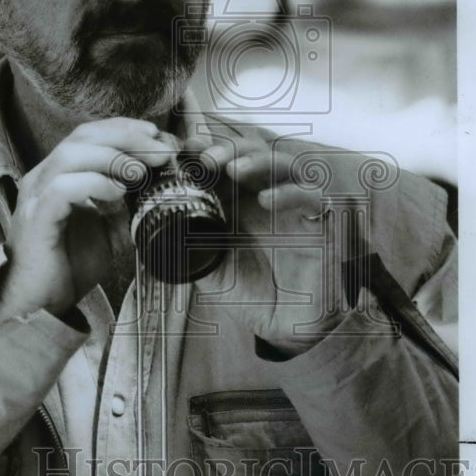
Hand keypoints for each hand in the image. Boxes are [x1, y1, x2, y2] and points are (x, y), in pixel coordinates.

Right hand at [0, 118, 172, 320]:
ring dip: (113, 157)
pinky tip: (118, 193)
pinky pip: (63, 187)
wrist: (40, 305)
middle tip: (160, 149)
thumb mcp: (107, 232)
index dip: (125, 130)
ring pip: (72, 155)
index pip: (91, 135)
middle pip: (83, 136)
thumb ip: (124, 209)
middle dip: (126, 137)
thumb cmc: (66, 267)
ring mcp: (36, 195)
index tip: (158, 137)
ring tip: (141, 171)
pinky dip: (94, 183)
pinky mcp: (36, 217)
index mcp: (59, 175)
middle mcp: (44, 178)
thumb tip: (154, 191)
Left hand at [186, 134, 349, 355]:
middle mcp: (266, 197)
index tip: (184, 150)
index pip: (225, 163)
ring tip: (233, 169)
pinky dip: (290, 193)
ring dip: (258, 160)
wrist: (285, 326)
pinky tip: (267, 200)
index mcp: (238, 202)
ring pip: (283, 165)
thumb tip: (157, 231)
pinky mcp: (318, 224)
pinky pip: (310, 197)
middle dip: (229, 148)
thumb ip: (189, 249)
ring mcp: (293, 207)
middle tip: (207, 157)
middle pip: (253, 154)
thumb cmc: (251, 294)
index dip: (207, 151)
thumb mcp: (211, 271)